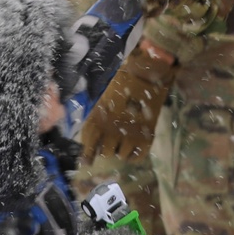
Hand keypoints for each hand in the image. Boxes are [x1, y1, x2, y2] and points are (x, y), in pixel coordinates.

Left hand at [82, 43, 176, 161]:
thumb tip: (87, 138)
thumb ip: (94, 116)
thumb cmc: (120, 81)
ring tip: (122, 140)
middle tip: (109, 141)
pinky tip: (132, 147)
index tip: (87, 161)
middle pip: (105, 153)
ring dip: (119, 150)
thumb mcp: (101, 96)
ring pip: (120, 155)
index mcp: (99, 120)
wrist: (146, 73)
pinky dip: (133, 154)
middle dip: (105, 148)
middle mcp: (113, 131)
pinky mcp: (147, 136)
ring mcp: (131, 135)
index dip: (87, 156)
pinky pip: (137, 156)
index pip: (89, 146)